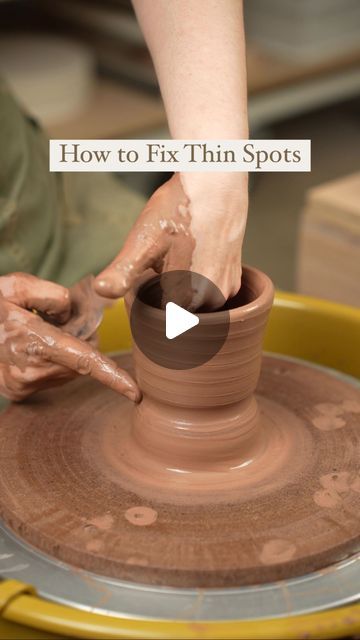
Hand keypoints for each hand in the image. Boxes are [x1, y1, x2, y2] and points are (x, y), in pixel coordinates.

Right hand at [0, 273, 139, 401]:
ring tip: (41, 334)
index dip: (112, 377)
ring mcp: (22, 385)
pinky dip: (51, 363)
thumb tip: (73, 317)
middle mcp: (28, 370)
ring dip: (66, 354)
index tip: (135, 393)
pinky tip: (33, 349)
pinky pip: (52, 378)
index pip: (83, 362)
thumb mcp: (16, 285)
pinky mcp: (18, 392)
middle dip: (81, 342)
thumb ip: (52, 295)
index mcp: (32, 342)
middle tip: (60, 322)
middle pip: (80, 362)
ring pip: (68, 371)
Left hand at [95, 172, 247, 308]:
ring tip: (178, 255)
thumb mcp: (143, 241)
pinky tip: (194, 253)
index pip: (160, 321)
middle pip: (178, 312)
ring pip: (195, 301)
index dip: (148, 301)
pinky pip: (211, 289)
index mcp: (189, 300)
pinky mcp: (236, 276)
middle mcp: (214, 301)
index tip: (148, 277)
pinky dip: (201, 277)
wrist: (216, 182)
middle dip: (166, 294)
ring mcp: (228, 289)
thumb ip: (122, 271)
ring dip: (184, 286)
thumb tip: (101, 292)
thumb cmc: (179, 209)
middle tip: (163, 261)